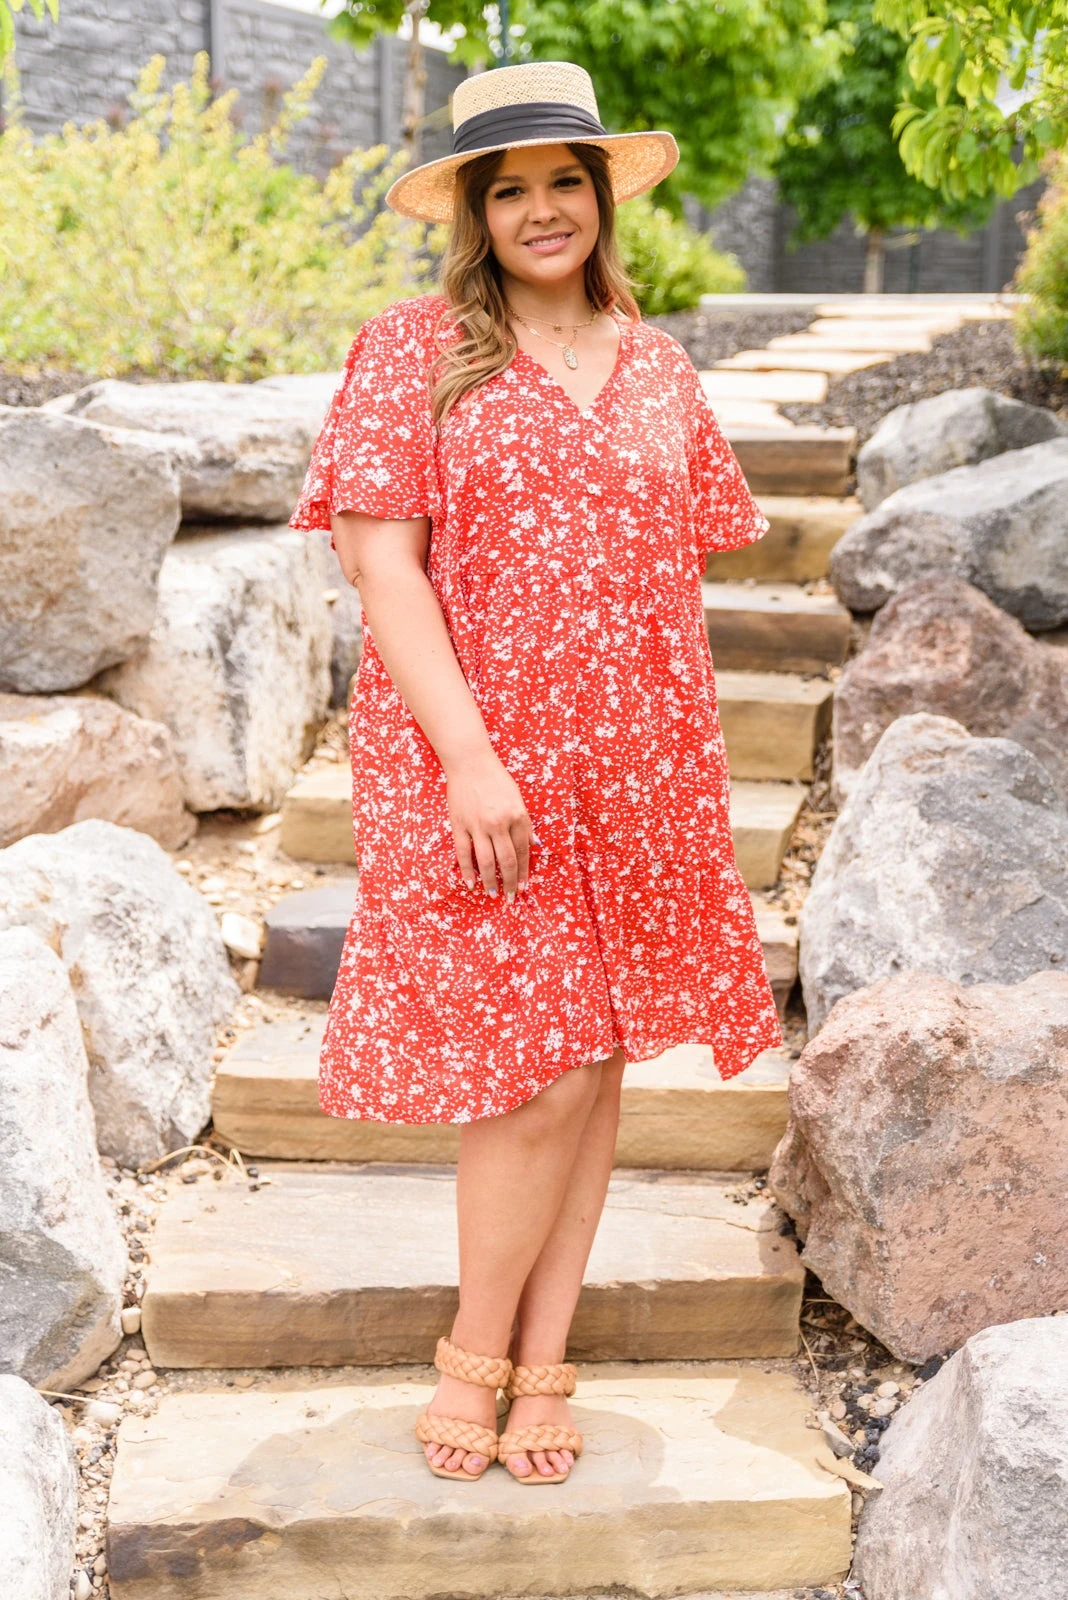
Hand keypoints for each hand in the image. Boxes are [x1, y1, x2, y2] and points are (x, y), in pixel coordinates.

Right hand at [445, 748, 531, 898]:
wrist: (470, 762)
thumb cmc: (496, 778)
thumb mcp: (518, 798)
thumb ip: (525, 823)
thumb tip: (534, 844)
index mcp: (518, 816)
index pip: (523, 851)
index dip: (523, 871)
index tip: (524, 886)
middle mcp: (499, 823)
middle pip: (506, 861)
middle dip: (510, 882)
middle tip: (511, 897)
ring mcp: (478, 825)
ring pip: (485, 861)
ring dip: (490, 881)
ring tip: (492, 894)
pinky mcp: (460, 825)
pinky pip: (464, 853)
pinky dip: (467, 871)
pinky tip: (471, 883)